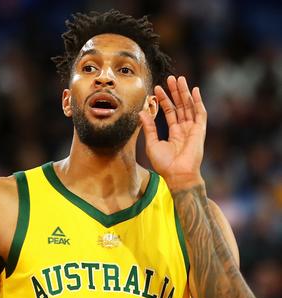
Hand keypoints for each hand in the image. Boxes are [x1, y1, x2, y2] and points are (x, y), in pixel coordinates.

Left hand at [140, 75, 206, 191]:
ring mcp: (193, 129)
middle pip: (180, 106)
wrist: (177, 174)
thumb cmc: (164, 164)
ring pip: (189, 106)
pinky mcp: (200, 131)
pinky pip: (200, 113)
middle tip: (171, 78)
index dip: (164, 100)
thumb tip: (142, 112)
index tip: (156, 89)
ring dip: (184, 92)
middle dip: (175, 92)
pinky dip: (198, 101)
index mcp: (174, 133)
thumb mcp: (152, 143)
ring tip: (180, 79)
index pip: (170, 112)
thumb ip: (149, 127)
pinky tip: (194, 91)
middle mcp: (185, 129)